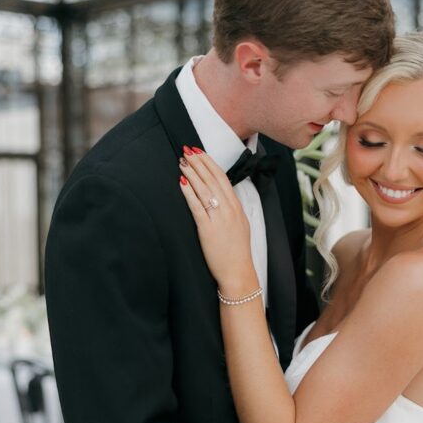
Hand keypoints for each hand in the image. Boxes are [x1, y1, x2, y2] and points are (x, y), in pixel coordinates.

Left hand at [179, 148, 256, 290]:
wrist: (238, 272)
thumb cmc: (237, 252)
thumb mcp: (240, 225)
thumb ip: (231, 210)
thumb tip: (221, 197)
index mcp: (236, 207)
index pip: (222, 178)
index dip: (210, 164)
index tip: (200, 152)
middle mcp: (229, 209)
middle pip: (212, 180)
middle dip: (199, 163)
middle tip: (187, 150)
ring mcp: (219, 218)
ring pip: (204, 190)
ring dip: (192, 173)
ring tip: (182, 162)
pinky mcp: (208, 229)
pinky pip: (197, 206)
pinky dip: (189, 193)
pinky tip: (181, 183)